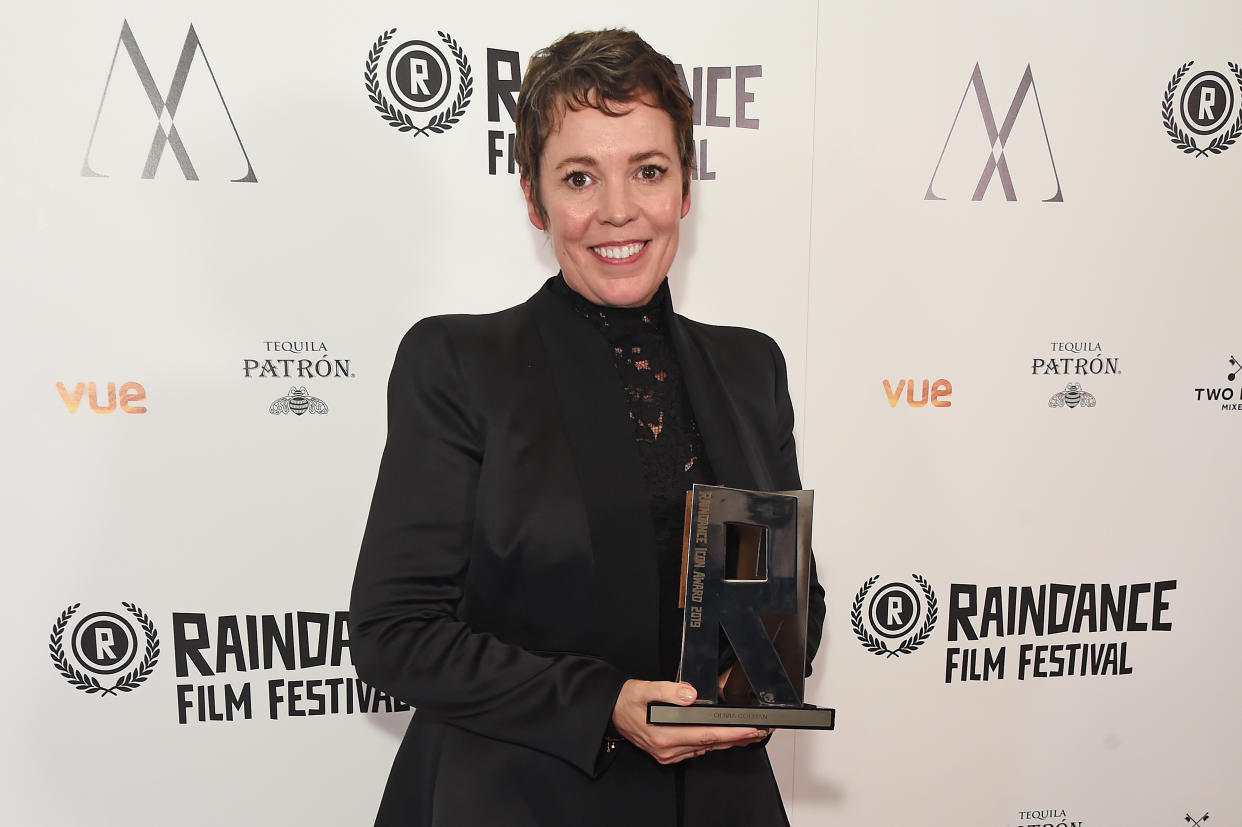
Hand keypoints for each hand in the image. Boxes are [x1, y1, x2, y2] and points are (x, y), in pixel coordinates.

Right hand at [610, 679, 770, 764]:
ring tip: (745, 734)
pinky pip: (694, 751)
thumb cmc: (626, 700)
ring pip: (704, 749)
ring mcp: (667, 754)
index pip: (705, 735)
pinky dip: (710, 744)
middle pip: (709, 744)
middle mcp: (667, 749)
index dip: (730, 732)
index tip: (749, 729)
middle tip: (758, 732)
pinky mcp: (666, 754)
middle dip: (736, 738)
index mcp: (664, 735)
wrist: (610, 711)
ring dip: (725, 741)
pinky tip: (720, 737)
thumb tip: (690, 694)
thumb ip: (668, 690)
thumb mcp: (644, 689)